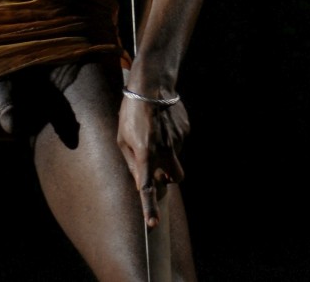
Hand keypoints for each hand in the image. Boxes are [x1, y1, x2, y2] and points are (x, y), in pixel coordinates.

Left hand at [117, 97, 188, 228]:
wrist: (152, 85)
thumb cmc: (131, 113)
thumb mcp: (123, 138)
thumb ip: (132, 163)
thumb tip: (142, 183)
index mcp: (145, 151)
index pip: (148, 186)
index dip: (150, 207)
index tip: (153, 223)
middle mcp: (165, 148)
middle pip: (177, 178)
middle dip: (171, 178)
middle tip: (159, 166)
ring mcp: (178, 139)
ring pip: (178, 159)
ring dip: (169, 155)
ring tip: (156, 134)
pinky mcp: (186, 130)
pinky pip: (180, 144)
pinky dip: (173, 141)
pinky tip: (164, 126)